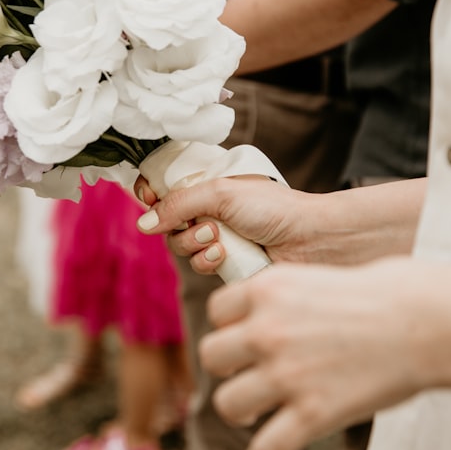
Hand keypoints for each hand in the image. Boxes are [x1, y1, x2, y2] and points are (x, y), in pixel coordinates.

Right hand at [135, 175, 326, 274]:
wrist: (308, 240)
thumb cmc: (273, 208)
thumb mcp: (221, 194)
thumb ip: (178, 204)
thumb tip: (142, 224)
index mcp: (208, 184)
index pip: (165, 184)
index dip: (152, 192)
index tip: (149, 197)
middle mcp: (209, 209)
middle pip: (167, 221)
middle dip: (181, 227)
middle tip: (209, 226)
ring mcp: (216, 236)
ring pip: (180, 246)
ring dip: (195, 245)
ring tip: (221, 241)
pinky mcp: (224, 263)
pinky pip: (197, 266)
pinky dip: (207, 262)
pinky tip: (226, 257)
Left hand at [199, 259, 449, 449]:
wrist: (426, 323)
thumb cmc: (385, 295)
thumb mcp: (318, 277)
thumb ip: (285, 299)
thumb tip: (269, 314)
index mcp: (269, 289)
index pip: (218, 311)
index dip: (230, 325)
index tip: (244, 336)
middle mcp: (269, 330)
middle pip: (212, 356)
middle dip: (227, 367)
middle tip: (247, 373)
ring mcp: (288, 374)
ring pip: (228, 402)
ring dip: (239, 410)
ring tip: (254, 412)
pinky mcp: (312, 413)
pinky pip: (266, 449)